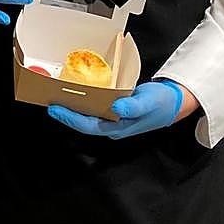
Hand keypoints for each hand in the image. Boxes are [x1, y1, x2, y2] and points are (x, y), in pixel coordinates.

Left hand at [47, 80, 183, 138]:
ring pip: (89, 117)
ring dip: (73, 110)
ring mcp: (114, 120)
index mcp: (119, 127)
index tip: (55, 108)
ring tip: (58, 99)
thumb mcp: (149, 101)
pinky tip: (77, 96)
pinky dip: (84, 103)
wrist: (173, 103)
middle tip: (50, 103)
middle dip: (67, 115)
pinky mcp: (116, 113)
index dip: (71, 118)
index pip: (89, 126)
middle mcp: (114, 126)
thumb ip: (134, 106)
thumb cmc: (161, 103)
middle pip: (84, 123)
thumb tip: (116, 108)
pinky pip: (95, 110)